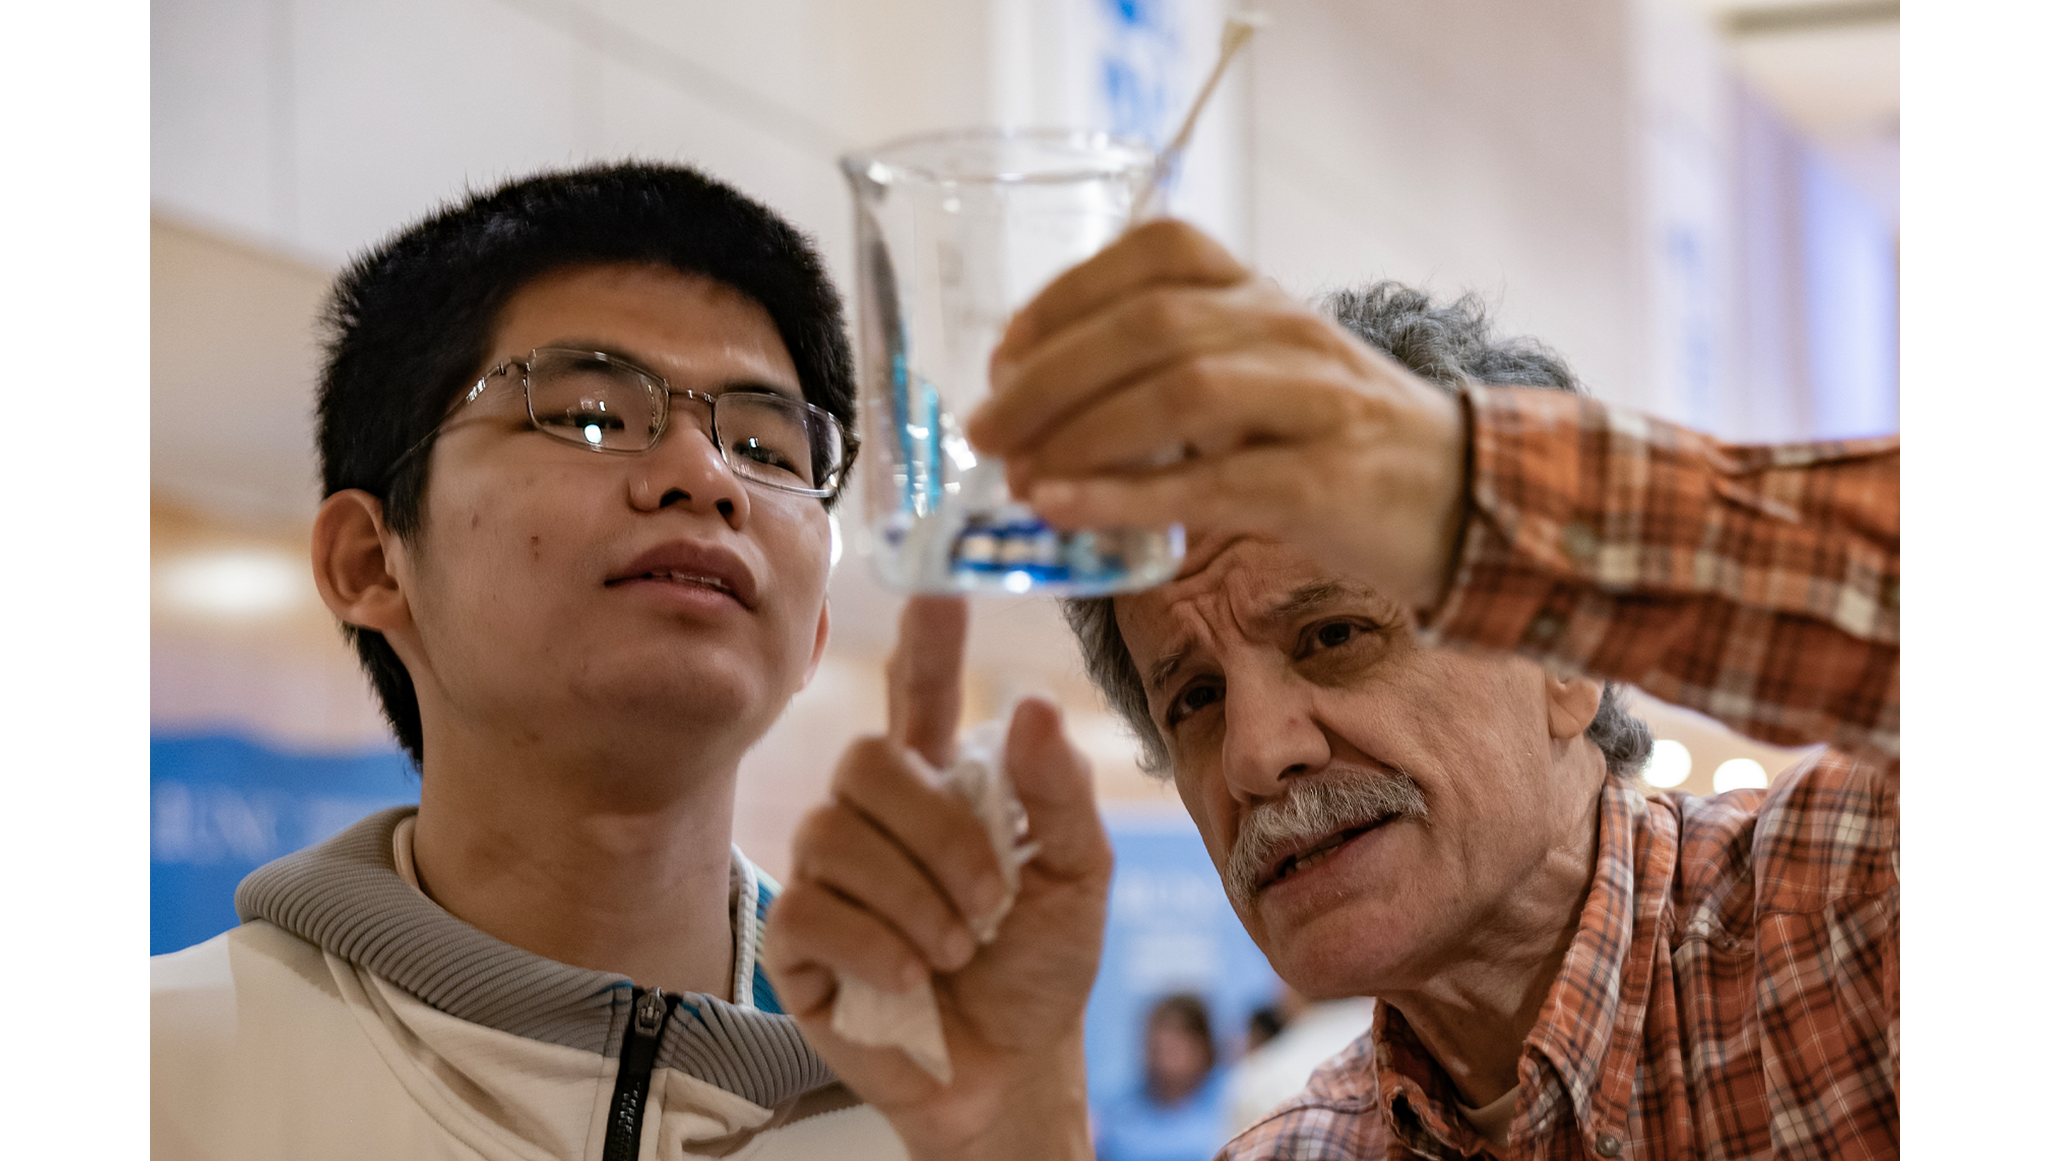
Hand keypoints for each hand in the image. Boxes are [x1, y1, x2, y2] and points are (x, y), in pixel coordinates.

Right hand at [761, 597, 1112, 1160]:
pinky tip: (913, 977)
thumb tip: (1030, 706)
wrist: (1011, 1069)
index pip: (920, 692)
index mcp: (942, 784)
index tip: (936, 588)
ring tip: (958, 948)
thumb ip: (1060, 793)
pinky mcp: (799, 939)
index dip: (923, 641)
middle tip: (991, 901)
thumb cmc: (1038, 965)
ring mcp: (829, 873)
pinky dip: (879, 945)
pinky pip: (815, 909)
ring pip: (840, 835)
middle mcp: (875, 815)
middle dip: (940, 832)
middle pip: (868, 760)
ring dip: (919, 900)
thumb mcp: (1077, 876)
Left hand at [969, 219, 1469, 609]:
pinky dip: (1123, 495)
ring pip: (1178, 393)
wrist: (1465, 499)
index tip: (1005, 351)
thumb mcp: (1262, 372)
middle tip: (984, 431)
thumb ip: (1173, 367)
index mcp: (1262, 293)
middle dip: (1048, 377)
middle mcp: (1284, 330)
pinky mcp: (1320, 482)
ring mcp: (1309, 402)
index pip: (1157, 252)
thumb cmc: (1337, 440)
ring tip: (1016, 475)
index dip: (1067, 293)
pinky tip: (1064, 510)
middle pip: (1148, 327)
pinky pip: (1208, 481)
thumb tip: (1044, 399)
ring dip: (1077, 434)